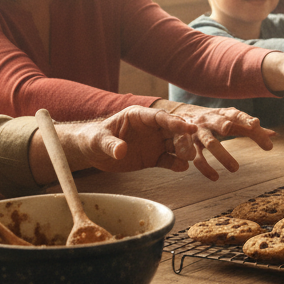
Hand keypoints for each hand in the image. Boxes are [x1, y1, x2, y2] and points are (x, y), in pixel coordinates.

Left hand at [68, 106, 200, 173]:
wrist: (93, 152)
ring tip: (188, 159)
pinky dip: (176, 163)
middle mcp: (151, 128)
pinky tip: (181, 167)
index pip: (161, 117)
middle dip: (182, 139)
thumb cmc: (95, 139)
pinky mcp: (153, 157)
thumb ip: (111, 144)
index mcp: (139, 116)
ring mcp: (154, 142)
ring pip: (174, 144)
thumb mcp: (99, 140)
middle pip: (173, 131)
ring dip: (184, 150)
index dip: (176, 122)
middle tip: (188, 152)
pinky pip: (168, 160)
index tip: (190, 128)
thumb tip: (121, 151)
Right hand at [175, 106, 276, 180]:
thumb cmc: (216, 120)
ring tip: (236, 168)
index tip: (255, 124)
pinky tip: (215, 177)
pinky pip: (197, 158)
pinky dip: (205, 168)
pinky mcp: (190, 146)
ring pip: (209, 143)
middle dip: (224, 125)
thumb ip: (251, 129)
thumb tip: (274, 135)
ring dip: (222, 155)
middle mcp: (210, 121)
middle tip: (230, 130)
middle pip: (218, 123)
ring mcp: (199, 133)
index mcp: (223, 114)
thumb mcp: (232, 121)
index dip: (245, 118)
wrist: (183, 117)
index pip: (236, 115)